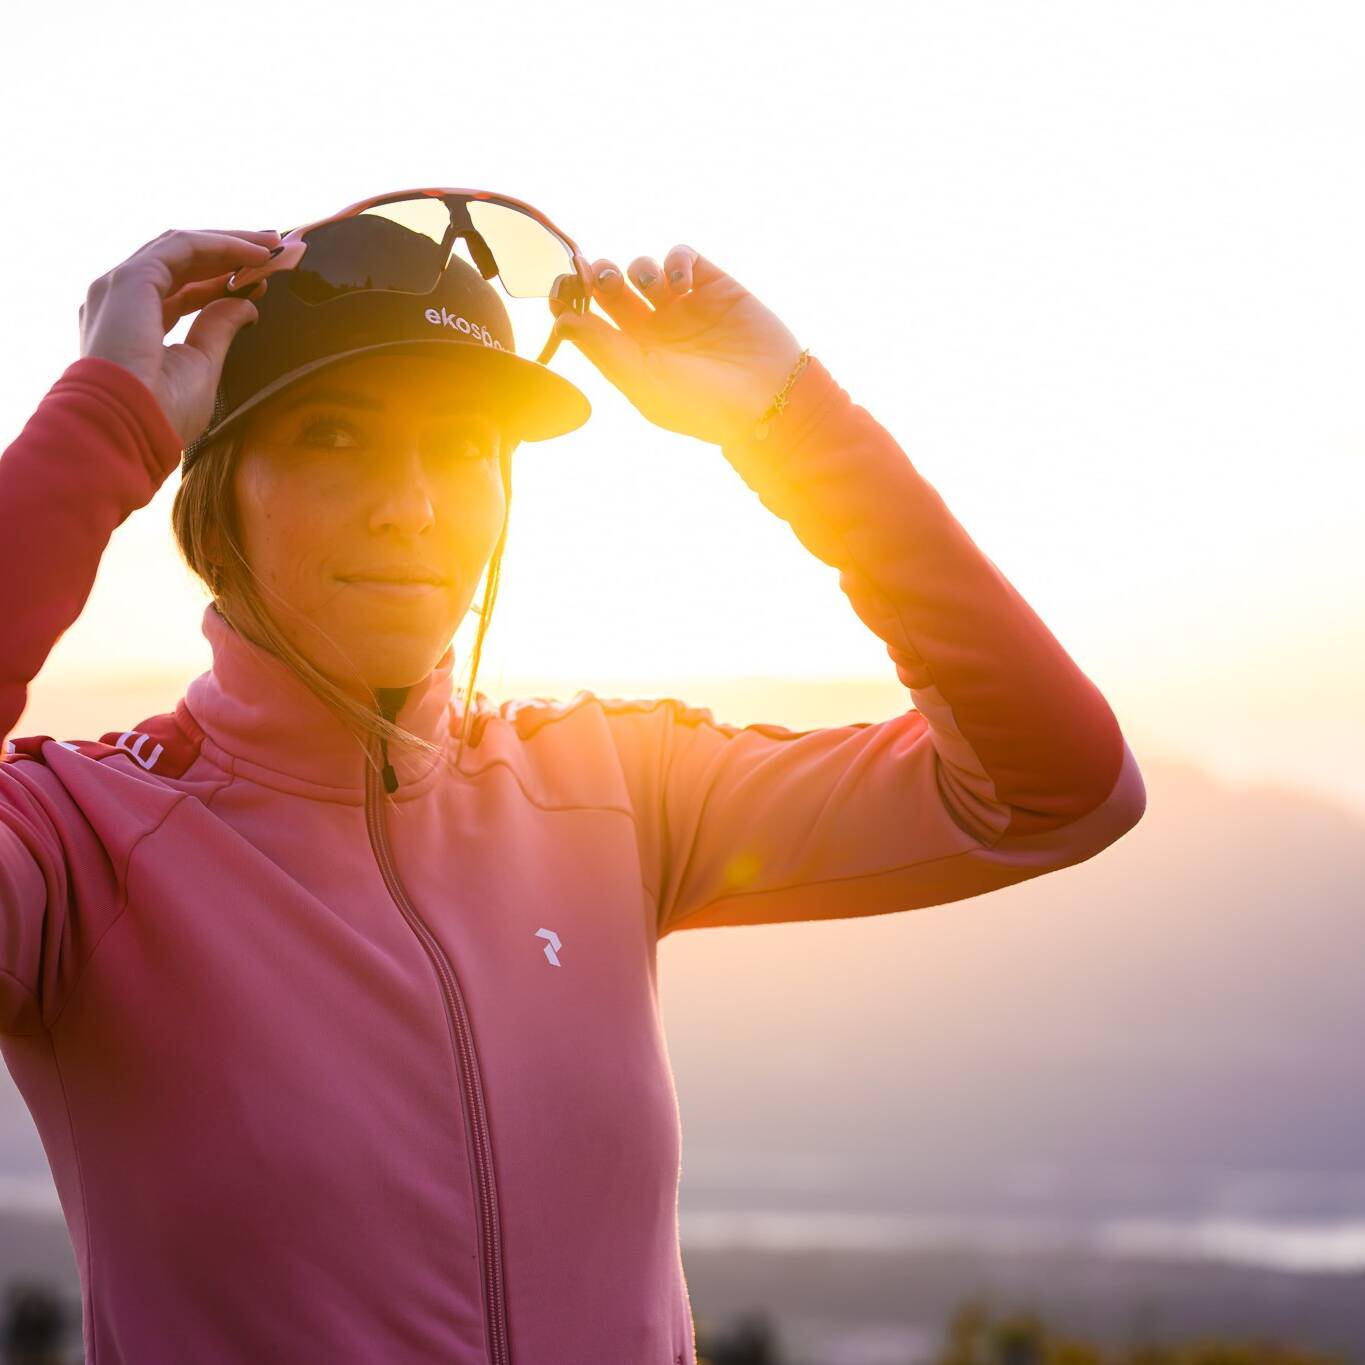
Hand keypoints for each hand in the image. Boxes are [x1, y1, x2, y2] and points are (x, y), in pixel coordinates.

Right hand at [79, 228, 282, 448]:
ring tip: (272, 245)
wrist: (126, 426)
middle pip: (181, 262)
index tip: (261, 283)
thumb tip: (246, 305)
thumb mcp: (201, 364)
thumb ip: (219, 329)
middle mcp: (120, 300)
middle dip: (228, 253)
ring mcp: (120, 286)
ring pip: (181, 248)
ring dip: (230, 243)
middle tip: (273, 250)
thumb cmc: (161, 411)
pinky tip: (256, 252)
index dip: (221, 282)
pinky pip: (182, 247)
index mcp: (131, 324)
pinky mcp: (130, 278)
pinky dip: (222, 245)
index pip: (180, 290)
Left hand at [549, 245, 804, 446]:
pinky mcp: (713, 286)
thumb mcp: (644, 381)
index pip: (590, 320)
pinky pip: (682, 256)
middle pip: (611, 288)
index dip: (572, 301)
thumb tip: (562, 322)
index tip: (560, 287)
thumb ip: (602, 349)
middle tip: (599, 275)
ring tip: (651, 287)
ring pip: (643, 269)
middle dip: (600, 276)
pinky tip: (680, 284)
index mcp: (632, 356)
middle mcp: (654, 329)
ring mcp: (683, 306)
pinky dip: (674, 261)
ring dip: (638, 269)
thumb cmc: (702, 403)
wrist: (768, 398)